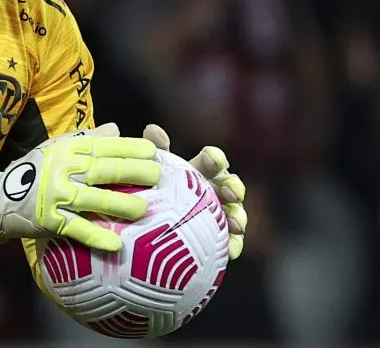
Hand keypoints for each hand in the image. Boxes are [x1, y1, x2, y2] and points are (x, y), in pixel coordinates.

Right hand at [0, 123, 160, 251]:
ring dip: (121, 204)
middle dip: (134, 171)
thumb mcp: (57, 148)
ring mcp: (56, 195)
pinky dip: (96, 237)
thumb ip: (87, 139)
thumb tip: (116, 128)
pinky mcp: (49, 220)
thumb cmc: (34, 171)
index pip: (104, 146)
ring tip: (144, 209)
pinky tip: (116, 244)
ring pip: (94, 198)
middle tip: (158, 175)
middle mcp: (63, 169)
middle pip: (104, 169)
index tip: (153, 150)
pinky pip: (77, 229)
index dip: (129, 148)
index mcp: (67, 149)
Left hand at [142, 125, 246, 259]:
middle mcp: (211, 193)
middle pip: (230, 186)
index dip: (215, 157)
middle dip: (233, 186)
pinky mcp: (217, 241)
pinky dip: (234, 244)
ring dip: (239, 215)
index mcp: (197, 173)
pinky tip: (231, 250)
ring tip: (235, 222)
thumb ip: (153, 152)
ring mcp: (217, 217)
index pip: (211, 160)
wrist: (140, 235)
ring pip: (235, 213)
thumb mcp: (147, 172)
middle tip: (230, 192)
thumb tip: (152, 129)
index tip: (210, 158)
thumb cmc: (146, 195)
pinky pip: (231, 243)